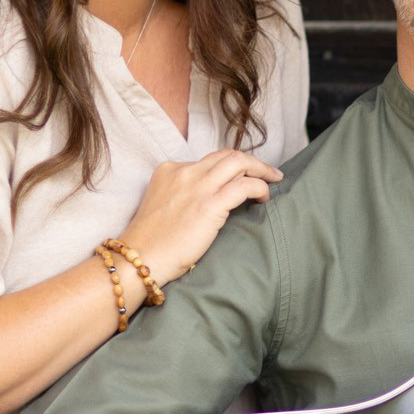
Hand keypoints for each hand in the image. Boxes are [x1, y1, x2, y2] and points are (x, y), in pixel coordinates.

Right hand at [120, 149, 282, 281]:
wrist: (140, 258)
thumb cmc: (153, 241)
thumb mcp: (164, 204)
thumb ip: (184, 194)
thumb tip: (213, 198)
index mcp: (170, 170)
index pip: (210, 160)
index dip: (231, 167)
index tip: (244, 176)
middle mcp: (184, 172)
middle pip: (227, 155)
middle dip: (253, 162)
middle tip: (270, 173)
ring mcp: (197, 186)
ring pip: (239, 162)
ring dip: (261, 169)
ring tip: (273, 180)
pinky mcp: (210, 204)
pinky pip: (245, 186)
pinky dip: (260, 188)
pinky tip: (264, 198)